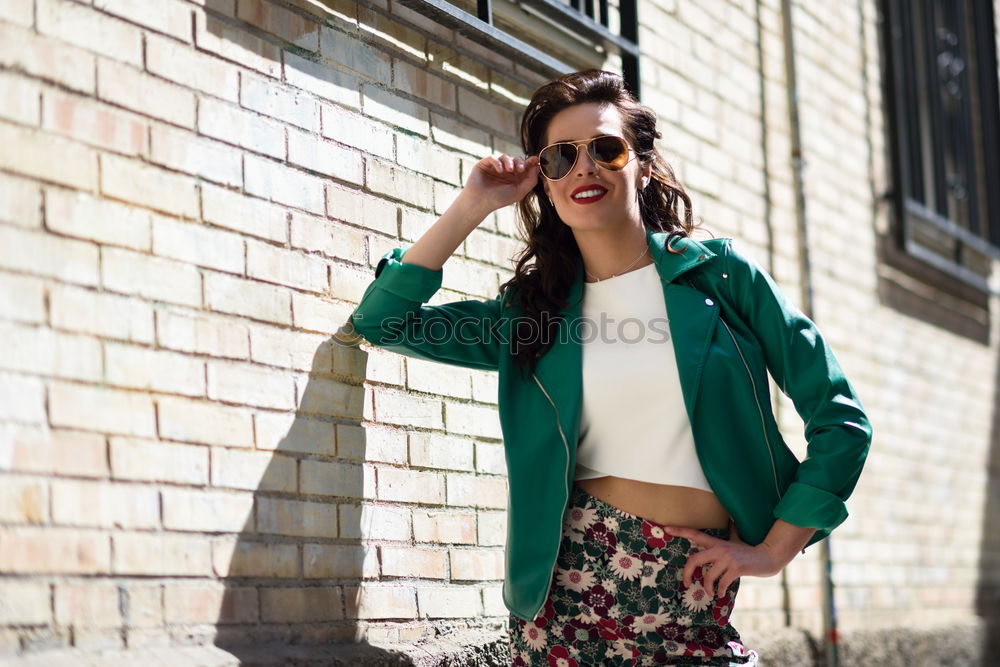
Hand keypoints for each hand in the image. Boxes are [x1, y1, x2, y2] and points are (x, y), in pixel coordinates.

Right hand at [463, 153, 539, 212]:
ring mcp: (495, 166)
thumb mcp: (519, 192)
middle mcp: (506, 171)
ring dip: (509, 162)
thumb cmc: (499, 199)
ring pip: (505, 157)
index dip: (531, 162)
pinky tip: (499, 170)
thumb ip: (530, 180)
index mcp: (515, 177)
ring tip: (509, 170)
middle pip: (517, 160)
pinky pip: (493, 158)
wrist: (480, 202)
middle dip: (520, 163)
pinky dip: (497, 162)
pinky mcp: (485, 164)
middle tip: (520, 169)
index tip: (537, 160)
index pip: (525, 166)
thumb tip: (537, 167)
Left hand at [661, 520, 785, 597]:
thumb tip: (731, 519)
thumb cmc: (749, 551)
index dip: (680, 531)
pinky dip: (720, 591)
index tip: (665, 529)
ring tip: (710, 592)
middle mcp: (720, 549)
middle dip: (687, 573)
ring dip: (707, 587)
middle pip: (694, 560)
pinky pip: (721, 583)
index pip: (694, 534)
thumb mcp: (737, 540)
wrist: (768, 557)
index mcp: (717, 542)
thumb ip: (730, 531)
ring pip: (708, 575)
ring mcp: (727, 559)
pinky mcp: (736, 568)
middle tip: (686, 583)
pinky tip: (721, 594)